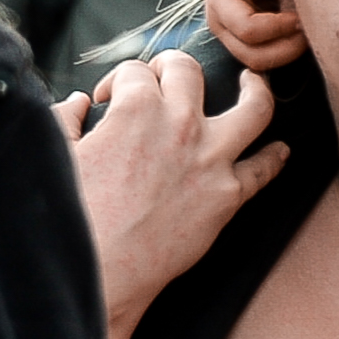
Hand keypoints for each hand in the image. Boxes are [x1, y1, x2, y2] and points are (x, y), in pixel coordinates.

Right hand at [61, 53, 285, 338]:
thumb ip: (64, 120)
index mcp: (137, 107)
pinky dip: (275, 157)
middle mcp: (180, 123)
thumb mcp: (57, 156)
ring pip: (254, 108)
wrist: (99, 274)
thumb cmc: (72, 216)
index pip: (134, 71)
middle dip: (172, 65)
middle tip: (166, 76)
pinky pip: (263, 170)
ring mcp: (210, 159)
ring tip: (254, 81)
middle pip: (189, 71)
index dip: (116, 82)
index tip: (105, 100)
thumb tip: (77, 103)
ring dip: (257, 88)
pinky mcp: (227, 197)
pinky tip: (280, 149)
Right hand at [198, 0, 306, 72]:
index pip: (248, 30)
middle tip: (309, 29)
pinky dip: (285, 49)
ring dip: (287, 52)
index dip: (278, 27)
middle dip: (286, 49)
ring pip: (260, 63)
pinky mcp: (246, 37)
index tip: (301, 15)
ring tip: (307, 30)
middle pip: (254, 58)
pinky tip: (301, 31)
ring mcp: (232, 34)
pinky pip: (266, 56)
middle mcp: (222, 24)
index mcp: (220, 1)